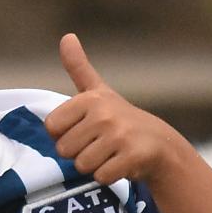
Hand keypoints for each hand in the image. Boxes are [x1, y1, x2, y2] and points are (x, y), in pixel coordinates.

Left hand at [44, 34, 187, 186]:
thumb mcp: (98, 92)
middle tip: (100, 144)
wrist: (160, 144)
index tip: (85, 129)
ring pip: (82, 165)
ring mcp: (119, 136)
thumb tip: (67, 36)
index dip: (65, 135)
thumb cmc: (119, 118)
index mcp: (89, 99)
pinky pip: (101, 177)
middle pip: (64, 150)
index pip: (52, 129)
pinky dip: (109, 176)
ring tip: (111, 153)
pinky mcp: (132, 157)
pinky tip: (122, 164)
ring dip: (94, 166)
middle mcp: (104, 114)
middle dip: (79, 153)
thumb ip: (78, 67)